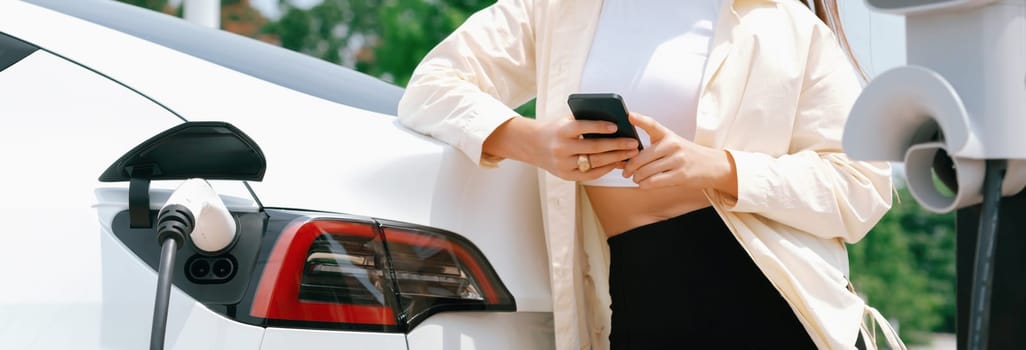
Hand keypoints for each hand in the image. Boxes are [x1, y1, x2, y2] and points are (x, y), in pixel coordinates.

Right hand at [528, 116, 639, 180]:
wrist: (532, 145)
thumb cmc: (555, 129)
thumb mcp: (565, 120)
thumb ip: (585, 120)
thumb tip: (614, 124)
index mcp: (561, 130)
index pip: (582, 127)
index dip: (600, 127)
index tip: (617, 126)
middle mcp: (561, 148)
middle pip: (593, 148)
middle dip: (616, 145)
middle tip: (633, 143)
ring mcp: (563, 164)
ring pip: (594, 162)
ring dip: (615, 158)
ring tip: (630, 154)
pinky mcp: (566, 176)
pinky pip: (590, 174)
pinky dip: (605, 169)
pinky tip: (617, 163)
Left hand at [622, 113, 736, 193]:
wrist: (713, 166)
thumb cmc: (687, 155)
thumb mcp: (674, 143)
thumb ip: (655, 145)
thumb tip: (629, 153)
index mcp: (669, 135)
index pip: (652, 124)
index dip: (640, 119)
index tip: (628, 115)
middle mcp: (673, 145)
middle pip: (642, 157)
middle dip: (629, 167)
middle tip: (625, 171)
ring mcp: (677, 160)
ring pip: (646, 171)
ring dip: (636, 178)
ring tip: (635, 178)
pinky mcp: (680, 175)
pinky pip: (654, 181)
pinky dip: (644, 185)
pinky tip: (643, 184)